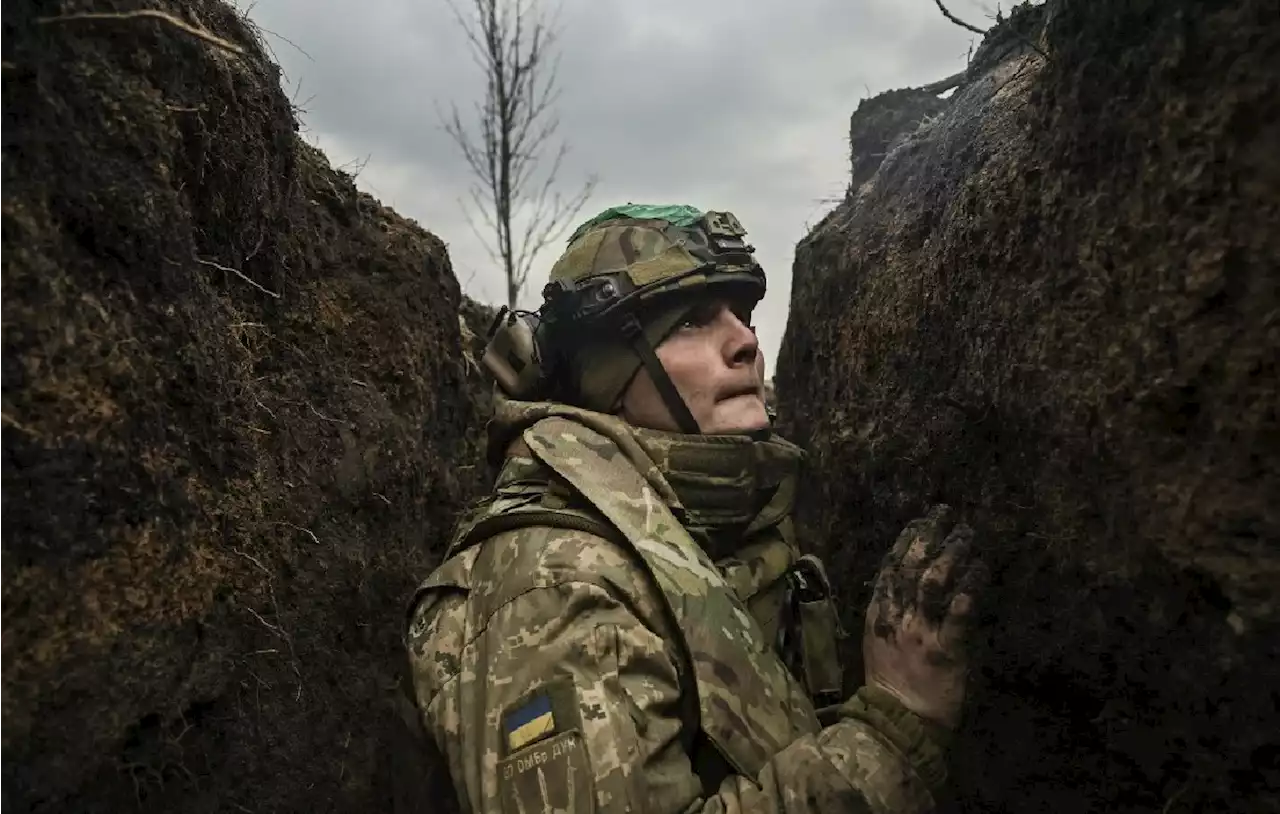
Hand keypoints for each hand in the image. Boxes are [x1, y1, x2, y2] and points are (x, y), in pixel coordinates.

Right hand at [863, 504, 986, 729]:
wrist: (897, 722)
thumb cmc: (891, 684)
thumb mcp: (877, 642)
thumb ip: (888, 614)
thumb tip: (900, 586)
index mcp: (878, 615)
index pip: (888, 568)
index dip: (904, 542)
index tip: (918, 522)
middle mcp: (897, 618)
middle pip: (910, 567)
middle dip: (926, 537)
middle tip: (943, 514)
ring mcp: (921, 633)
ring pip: (933, 584)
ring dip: (950, 555)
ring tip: (966, 535)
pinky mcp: (946, 650)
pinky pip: (958, 617)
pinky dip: (968, 592)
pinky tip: (979, 571)